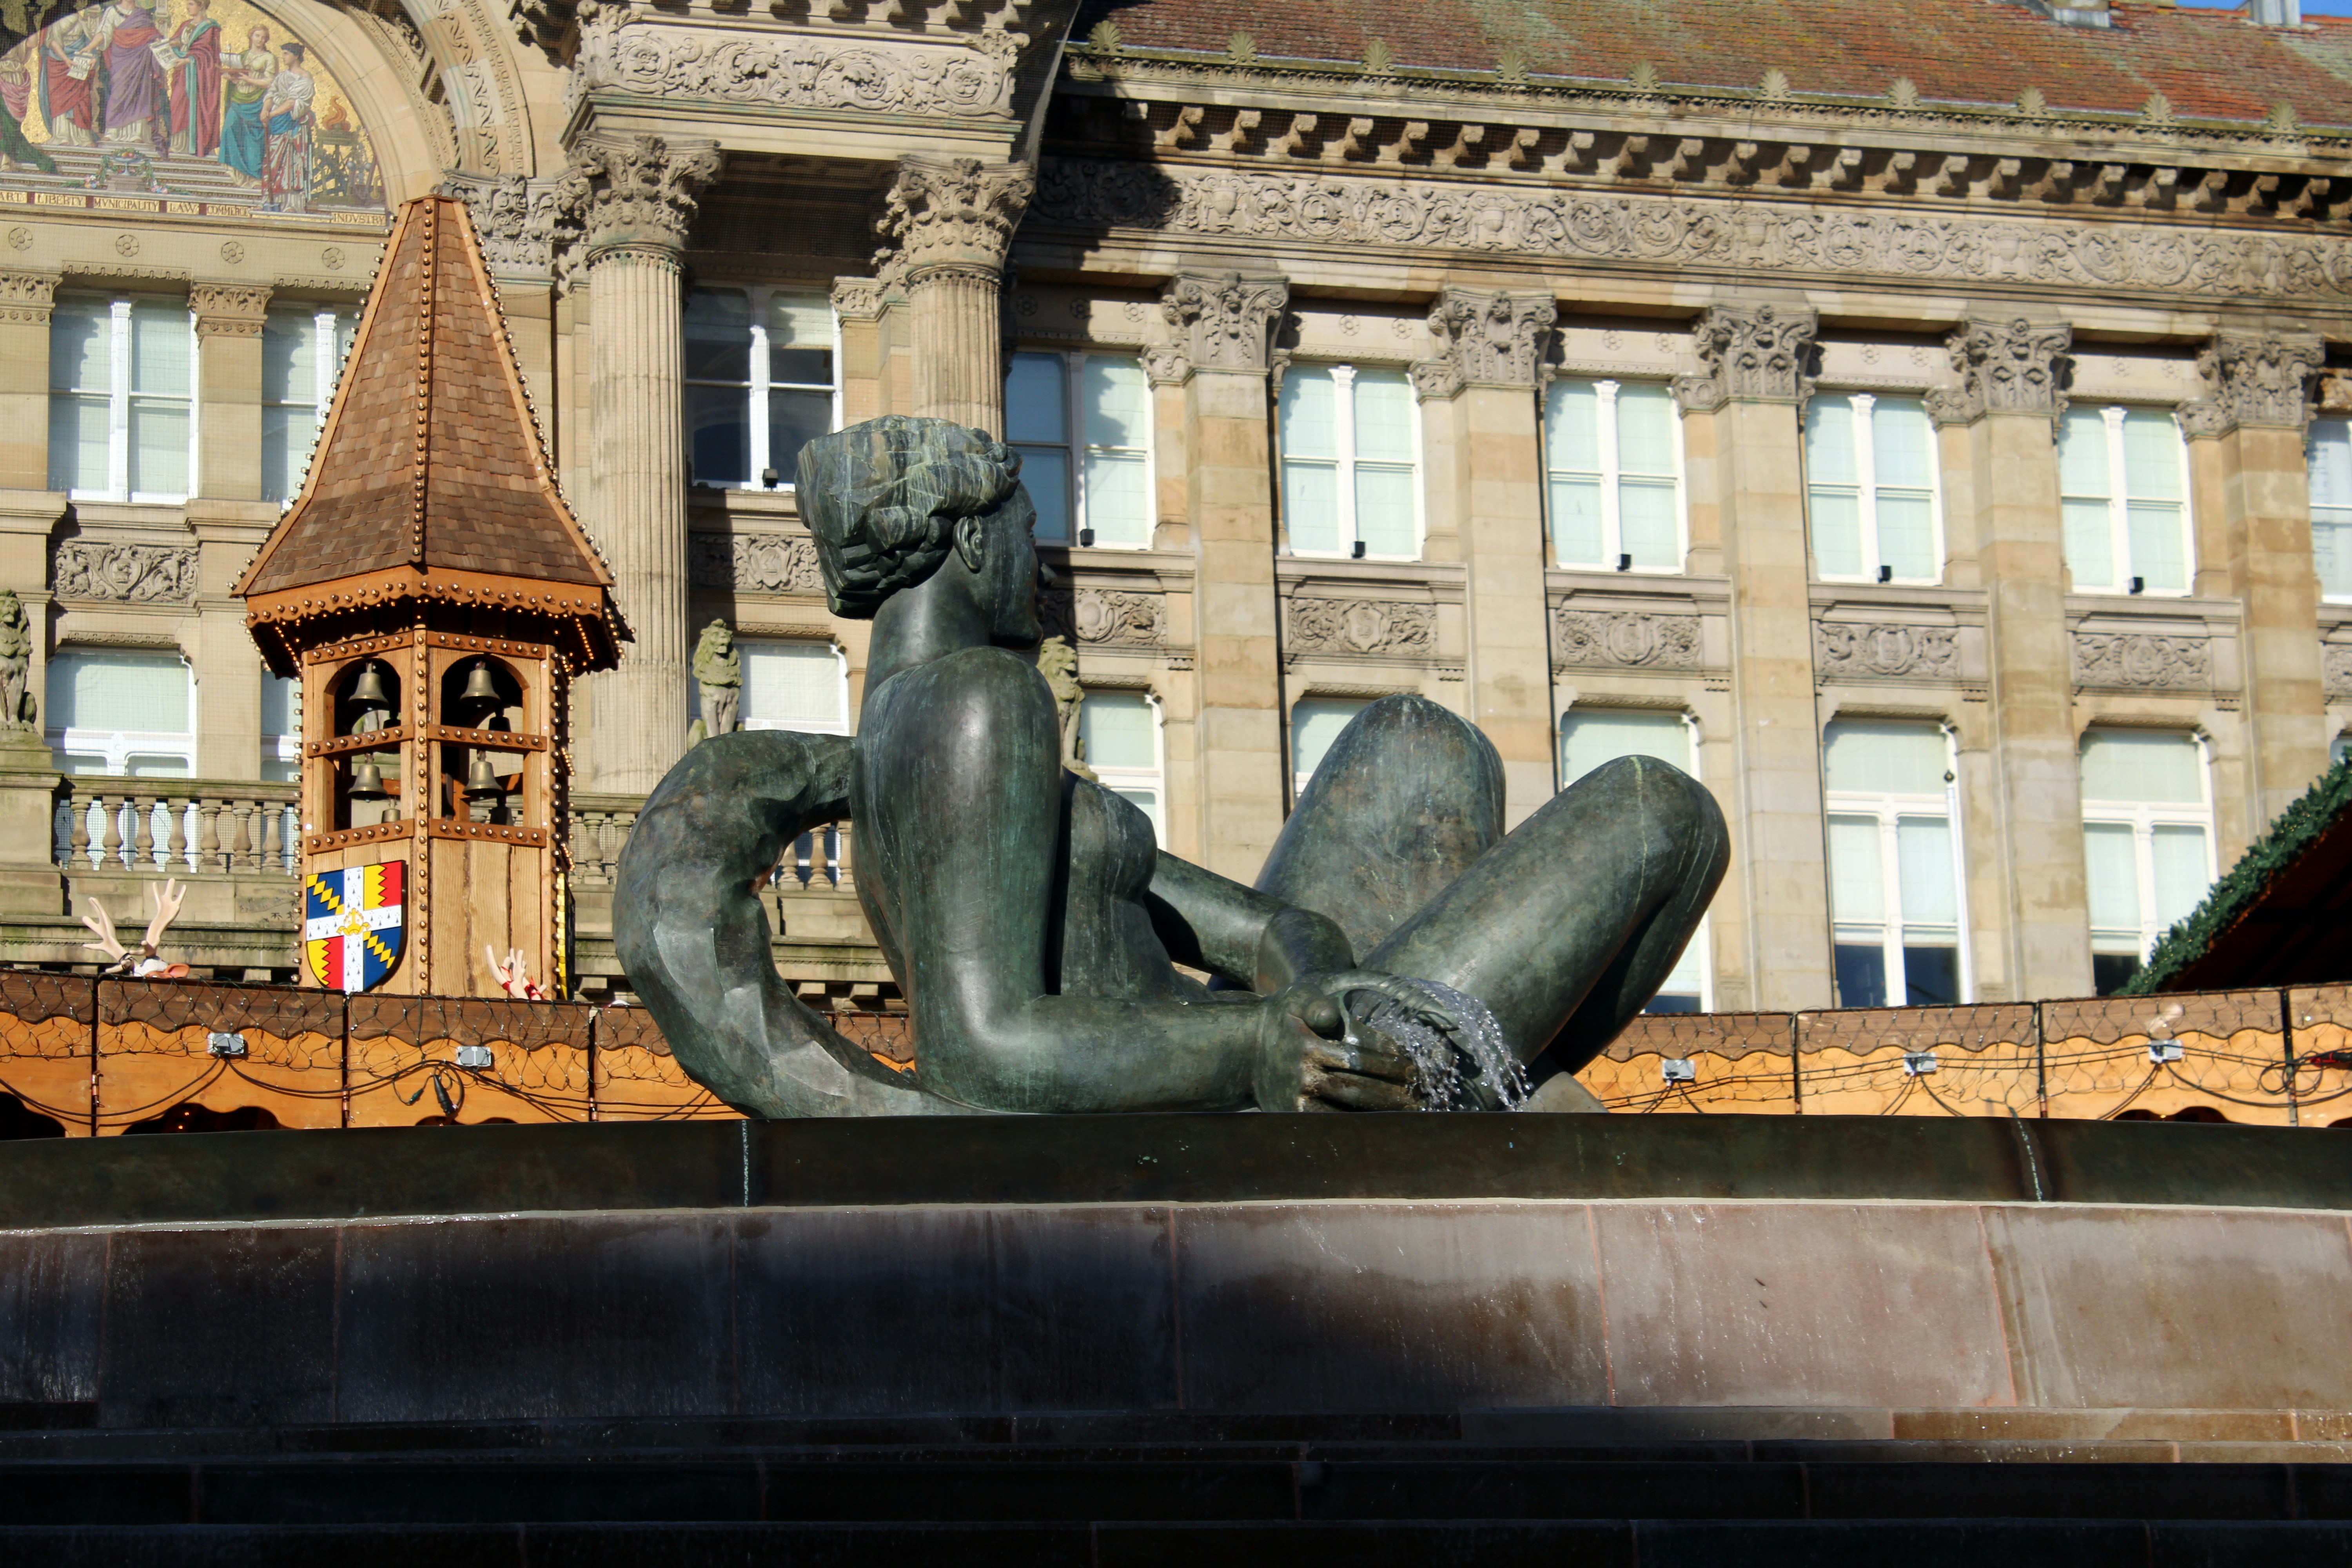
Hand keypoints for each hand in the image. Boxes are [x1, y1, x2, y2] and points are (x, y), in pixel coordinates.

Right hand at [1251, 976, 1419, 1112]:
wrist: (1243, 1052)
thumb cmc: (1278, 1021)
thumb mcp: (1293, 999)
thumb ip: (1315, 1002)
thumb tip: (1332, 1016)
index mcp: (1307, 1046)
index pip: (1357, 1056)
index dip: (1388, 1063)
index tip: (1412, 1068)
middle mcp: (1302, 1076)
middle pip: (1356, 1088)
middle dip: (1392, 1093)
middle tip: (1419, 1094)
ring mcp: (1296, 1100)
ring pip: (1345, 1110)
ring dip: (1380, 1112)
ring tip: (1408, 1112)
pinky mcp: (1292, 1116)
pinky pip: (1330, 1123)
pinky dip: (1356, 1125)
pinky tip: (1380, 1125)